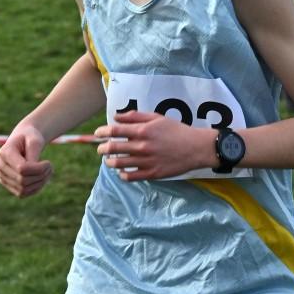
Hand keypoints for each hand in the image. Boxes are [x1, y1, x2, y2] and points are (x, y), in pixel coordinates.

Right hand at [0, 125, 52, 196]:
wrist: (24, 141)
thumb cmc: (30, 138)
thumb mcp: (35, 141)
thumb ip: (34, 154)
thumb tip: (34, 170)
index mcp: (4, 152)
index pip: (21, 169)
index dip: (38, 169)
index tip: (48, 162)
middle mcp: (0, 166)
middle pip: (22, 180)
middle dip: (41, 176)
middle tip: (50, 167)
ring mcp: (2, 176)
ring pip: (23, 189)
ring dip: (39, 183)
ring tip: (48, 172)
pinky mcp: (8, 184)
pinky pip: (23, 193)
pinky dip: (35, 188)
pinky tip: (42, 178)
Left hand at [94, 110, 216, 180]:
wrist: (196, 148)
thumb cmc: (176, 130)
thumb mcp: (157, 118)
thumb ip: (135, 116)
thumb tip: (116, 116)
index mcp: (143, 131)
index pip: (115, 131)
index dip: (102, 132)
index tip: (97, 134)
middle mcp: (142, 146)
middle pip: (113, 148)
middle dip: (102, 148)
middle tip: (101, 149)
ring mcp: (146, 161)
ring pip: (119, 164)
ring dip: (110, 162)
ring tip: (109, 160)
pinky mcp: (152, 173)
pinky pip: (131, 177)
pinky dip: (122, 174)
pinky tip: (122, 171)